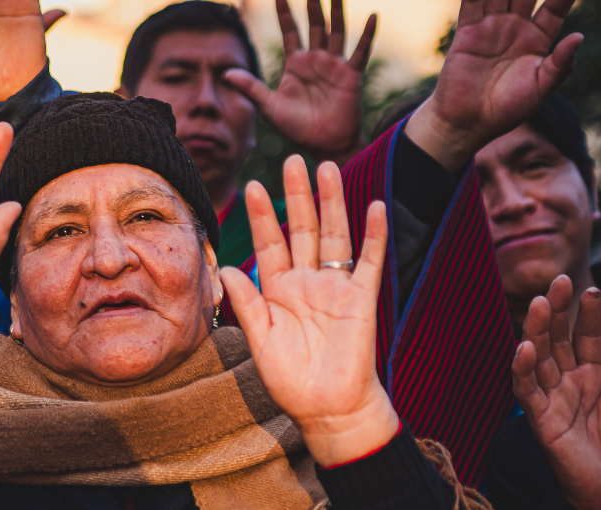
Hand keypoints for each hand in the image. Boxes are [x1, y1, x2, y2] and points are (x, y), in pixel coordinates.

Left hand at [222, 155, 396, 466]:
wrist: (327, 408)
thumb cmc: (291, 380)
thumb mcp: (260, 340)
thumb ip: (246, 303)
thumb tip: (224, 267)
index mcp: (278, 290)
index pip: (270, 243)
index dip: (263, 216)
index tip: (253, 186)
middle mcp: (307, 281)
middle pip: (303, 228)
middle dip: (298, 194)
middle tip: (293, 159)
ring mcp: (336, 287)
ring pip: (335, 234)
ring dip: (332, 202)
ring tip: (327, 168)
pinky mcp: (362, 298)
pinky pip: (369, 260)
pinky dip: (374, 234)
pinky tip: (375, 205)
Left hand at [224, 0, 375, 166]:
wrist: (324, 145)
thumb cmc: (297, 128)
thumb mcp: (270, 106)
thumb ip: (250, 87)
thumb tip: (225, 72)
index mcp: (296, 63)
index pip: (290, 30)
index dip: (284, 12)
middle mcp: (316, 59)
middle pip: (314, 24)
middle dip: (313, 4)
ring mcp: (334, 65)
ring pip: (336, 31)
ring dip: (337, 12)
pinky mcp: (351, 75)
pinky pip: (360, 51)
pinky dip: (367, 35)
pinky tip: (373, 17)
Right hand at [405, 0, 582, 170]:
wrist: (468, 122)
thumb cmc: (508, 108)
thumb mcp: (541, 89)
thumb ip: (560, 64)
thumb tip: (579, 37)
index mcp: (539, 38)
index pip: (555, 6)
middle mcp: (517, 27)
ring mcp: (491, 27)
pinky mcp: (468, 31)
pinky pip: (471, 3)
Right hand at [513, 276, 600, 509]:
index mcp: (590, 375)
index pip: (586, 337)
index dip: (588, 314)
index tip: (592, 289)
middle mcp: (566, 381)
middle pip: (556, 339)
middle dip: (557, 310)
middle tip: (558, 280)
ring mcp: (550, 398)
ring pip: (537, 358)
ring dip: (536, 331)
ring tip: (539, 304)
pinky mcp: (539, 419)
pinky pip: (526, 391)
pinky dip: (522, 370)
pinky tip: (524, 348)